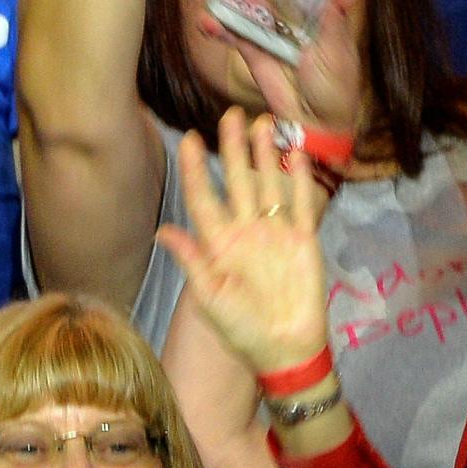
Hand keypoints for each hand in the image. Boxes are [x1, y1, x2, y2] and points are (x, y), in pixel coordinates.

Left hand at [156, 108, 330, 378]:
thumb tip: (164, 230)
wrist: (286, 352)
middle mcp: (245, 232)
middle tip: (230, 116)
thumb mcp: (210, 300)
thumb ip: (192, 263)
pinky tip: (295, 155)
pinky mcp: (303, 241)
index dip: (197, 170)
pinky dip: (299, 180)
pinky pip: (300, 204)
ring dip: (265, 155)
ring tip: (262, 123)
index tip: (190, 141)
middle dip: (233, 149)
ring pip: (268, 185)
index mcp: (218, 243)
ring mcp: (274, 234)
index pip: (204, 198)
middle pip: (238, 181)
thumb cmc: (243, 332)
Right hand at [229, 0, 364, 136]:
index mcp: (316, 16)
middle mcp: (292, 22)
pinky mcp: (256, 56)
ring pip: (244, 9)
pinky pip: (235, 38)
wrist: (318, 125)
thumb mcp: (339, 53)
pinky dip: (220, 30)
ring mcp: (272, 37)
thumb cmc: (337, 90)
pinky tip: (205, 22)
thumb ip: (334, 22)